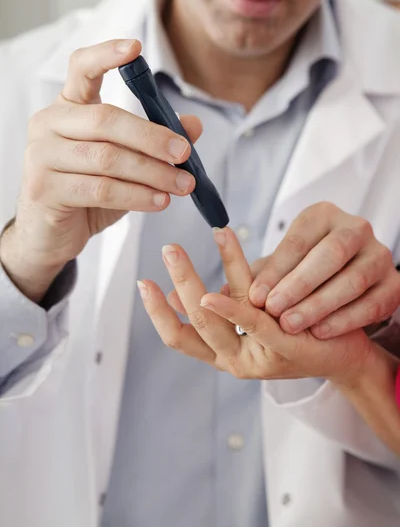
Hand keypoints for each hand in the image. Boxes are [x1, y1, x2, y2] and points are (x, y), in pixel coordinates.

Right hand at [0, 39, 201, 300]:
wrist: (49, 234)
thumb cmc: (87, 193)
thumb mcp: (125, 165)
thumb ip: (154, 142)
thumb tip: (194, 125)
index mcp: (68, 108)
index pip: (81, 69)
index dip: (106, 55)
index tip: (136, 48)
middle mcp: (48, 124)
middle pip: (106, 119)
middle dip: (153, 137)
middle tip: (185, 153)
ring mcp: (41, 156)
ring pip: (108, 158)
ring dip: (153, 173)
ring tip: (182, 185)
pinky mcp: (44, 188)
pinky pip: (101, 188)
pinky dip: (137, 195)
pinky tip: (160, 201)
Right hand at [137, 227, 373, 383]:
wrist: (343, 354)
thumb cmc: (292, 332)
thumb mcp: (249, 322)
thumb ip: (217, 313)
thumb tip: (178, 293)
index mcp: (222, 355)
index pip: (178, 336)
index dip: (157, 311)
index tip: (143, 281)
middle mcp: (233, 361)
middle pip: (192, 322)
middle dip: (178, 282)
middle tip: (168, 248)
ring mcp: (256, 358)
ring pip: (215, 318)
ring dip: (198, 279)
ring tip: (195, 242)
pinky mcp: (282, 348)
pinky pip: (252, 323)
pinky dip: (230, 303)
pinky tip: (214, 284)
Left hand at [245, 203, 399, 339]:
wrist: (347, 287)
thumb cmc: (302, 274)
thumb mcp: (278, 268)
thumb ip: (249, 277)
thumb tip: (206, 294)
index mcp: (323, 215)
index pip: (299, 239)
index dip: (277, 269)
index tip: (254, 296)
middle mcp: (355, 228)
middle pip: (331, 253)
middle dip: (299, 283)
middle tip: (273, 310)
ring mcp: (379, 255)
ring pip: (354, 279)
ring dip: (321, 304)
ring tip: (292, 324)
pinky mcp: (394, 284)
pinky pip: (373, 303)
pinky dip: (346, 319)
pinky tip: (322, 332)